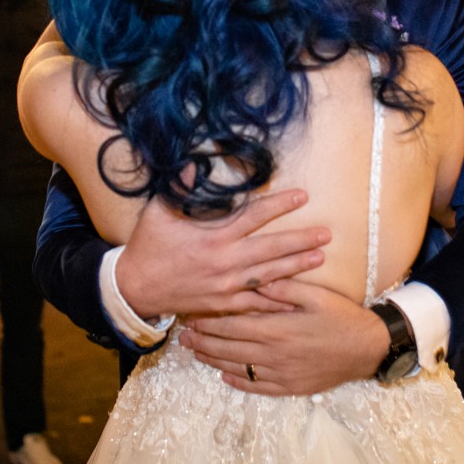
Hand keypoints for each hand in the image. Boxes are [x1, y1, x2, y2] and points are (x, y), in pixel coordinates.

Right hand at [115, 189, 329, 319]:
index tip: (302, 197)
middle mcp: (225, 260)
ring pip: (269, 275)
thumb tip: (194, 160)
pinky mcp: (223, 303)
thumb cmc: (150, 245)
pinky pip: (255, 303)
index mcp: (213, 235)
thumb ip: (180, 187)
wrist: (136, 287)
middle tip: (326, 233)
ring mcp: (226, 284)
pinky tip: (296, 298)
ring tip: (320, 257)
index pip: (254, 216)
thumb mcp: (160, 211)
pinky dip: (276, 301)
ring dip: (296, 266)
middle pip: (271, 248)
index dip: (280, 205)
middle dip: (300, 240)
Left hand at [180, 281, 389, 395]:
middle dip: (203, 342)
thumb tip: (255, 280)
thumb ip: (283, 288)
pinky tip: (226, 376)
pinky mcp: (290, 387)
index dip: (209, 322)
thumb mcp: (315, 295)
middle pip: (228, 349)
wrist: (368, 349)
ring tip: (196, 354)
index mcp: (277, 329)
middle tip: (184, 337)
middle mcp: (274, 354)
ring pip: (238, 369)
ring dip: (214, 361)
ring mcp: (281, 374)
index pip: (232, 326)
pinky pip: (257, 387)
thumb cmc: (342, 318)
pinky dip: (238, 382)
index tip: (192, 317)